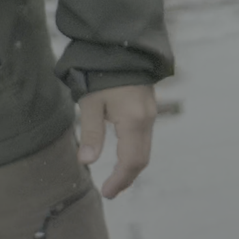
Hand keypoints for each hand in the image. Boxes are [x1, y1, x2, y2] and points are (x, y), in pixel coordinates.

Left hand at [75, 83, 157, 198]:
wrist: (121, 45)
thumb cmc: (101, 72)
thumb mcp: (91, 102)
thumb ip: (91, 133)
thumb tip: (87, 162)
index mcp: (133, 121)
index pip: (131, 162)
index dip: (120, 180)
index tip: (107, 193)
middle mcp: (147, 120)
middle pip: (142, 159)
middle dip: (127, 177)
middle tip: (110, 190)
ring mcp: (151, 113)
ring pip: (145, 149)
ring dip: (131, 166)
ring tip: (115, 178)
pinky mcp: (149, 107)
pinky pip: (145, 137)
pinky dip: (135, 152)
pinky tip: (122, 155)